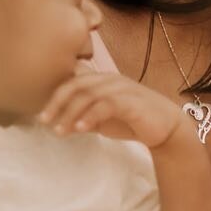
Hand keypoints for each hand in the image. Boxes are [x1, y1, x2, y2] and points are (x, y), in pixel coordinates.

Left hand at [40, 72, 184, 148]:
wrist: (167, 129)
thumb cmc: (135, 121)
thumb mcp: (103, 119)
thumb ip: (84, 116)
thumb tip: (60, 121)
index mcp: (103, 80)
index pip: (73, 81)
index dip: (55, 97)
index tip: (43, 116)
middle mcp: (111, 80)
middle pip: (77, 85)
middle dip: (57, 103)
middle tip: (45, 121)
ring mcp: (123, 89)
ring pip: (89, 95)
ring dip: (70, 113)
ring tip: (60, 131)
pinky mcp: (132, 102)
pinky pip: (106, 105)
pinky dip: (90, 116)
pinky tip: (79, 128)